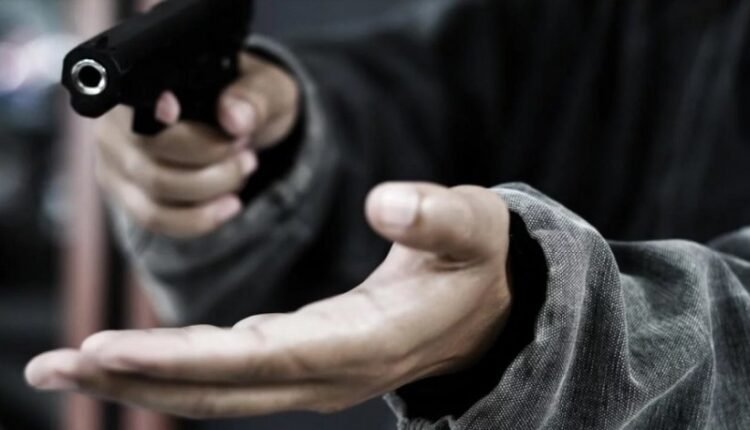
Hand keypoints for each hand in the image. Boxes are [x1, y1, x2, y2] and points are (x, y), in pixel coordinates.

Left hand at [26, 183, 511, 417]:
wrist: (485, 312)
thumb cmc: (473, 264)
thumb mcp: (472, 228)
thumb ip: (437, 218)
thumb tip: (387, 203)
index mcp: (364, 343)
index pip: (261, 358)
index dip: (186, 359)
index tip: (111, 350)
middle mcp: (329, 374)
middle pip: (222, 388)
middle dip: (137, 378)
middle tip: (54, 365)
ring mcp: (313, 377)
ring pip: (218, 390)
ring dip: (144, 379)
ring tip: (71, 364)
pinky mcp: (303, 365)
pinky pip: (230, 376)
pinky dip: (177, 370)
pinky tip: (134, 359)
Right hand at [96, 53, 299, 237]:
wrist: (243, 128)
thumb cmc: (247, 101)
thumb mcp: (265, 89)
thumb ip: (254, 97)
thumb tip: (235, 118)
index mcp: (141, 78)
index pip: (135, 99)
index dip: (156, 111)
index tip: (178, 113)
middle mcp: (115, 119)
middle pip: (151, 150)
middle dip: (211, 158)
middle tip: (246, 152)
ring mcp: (115, 160)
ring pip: (156, 189)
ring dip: (211, 188)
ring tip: (243, 171)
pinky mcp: (127, 195)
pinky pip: (156, 218)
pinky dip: (199, 218)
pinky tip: (230, 205)